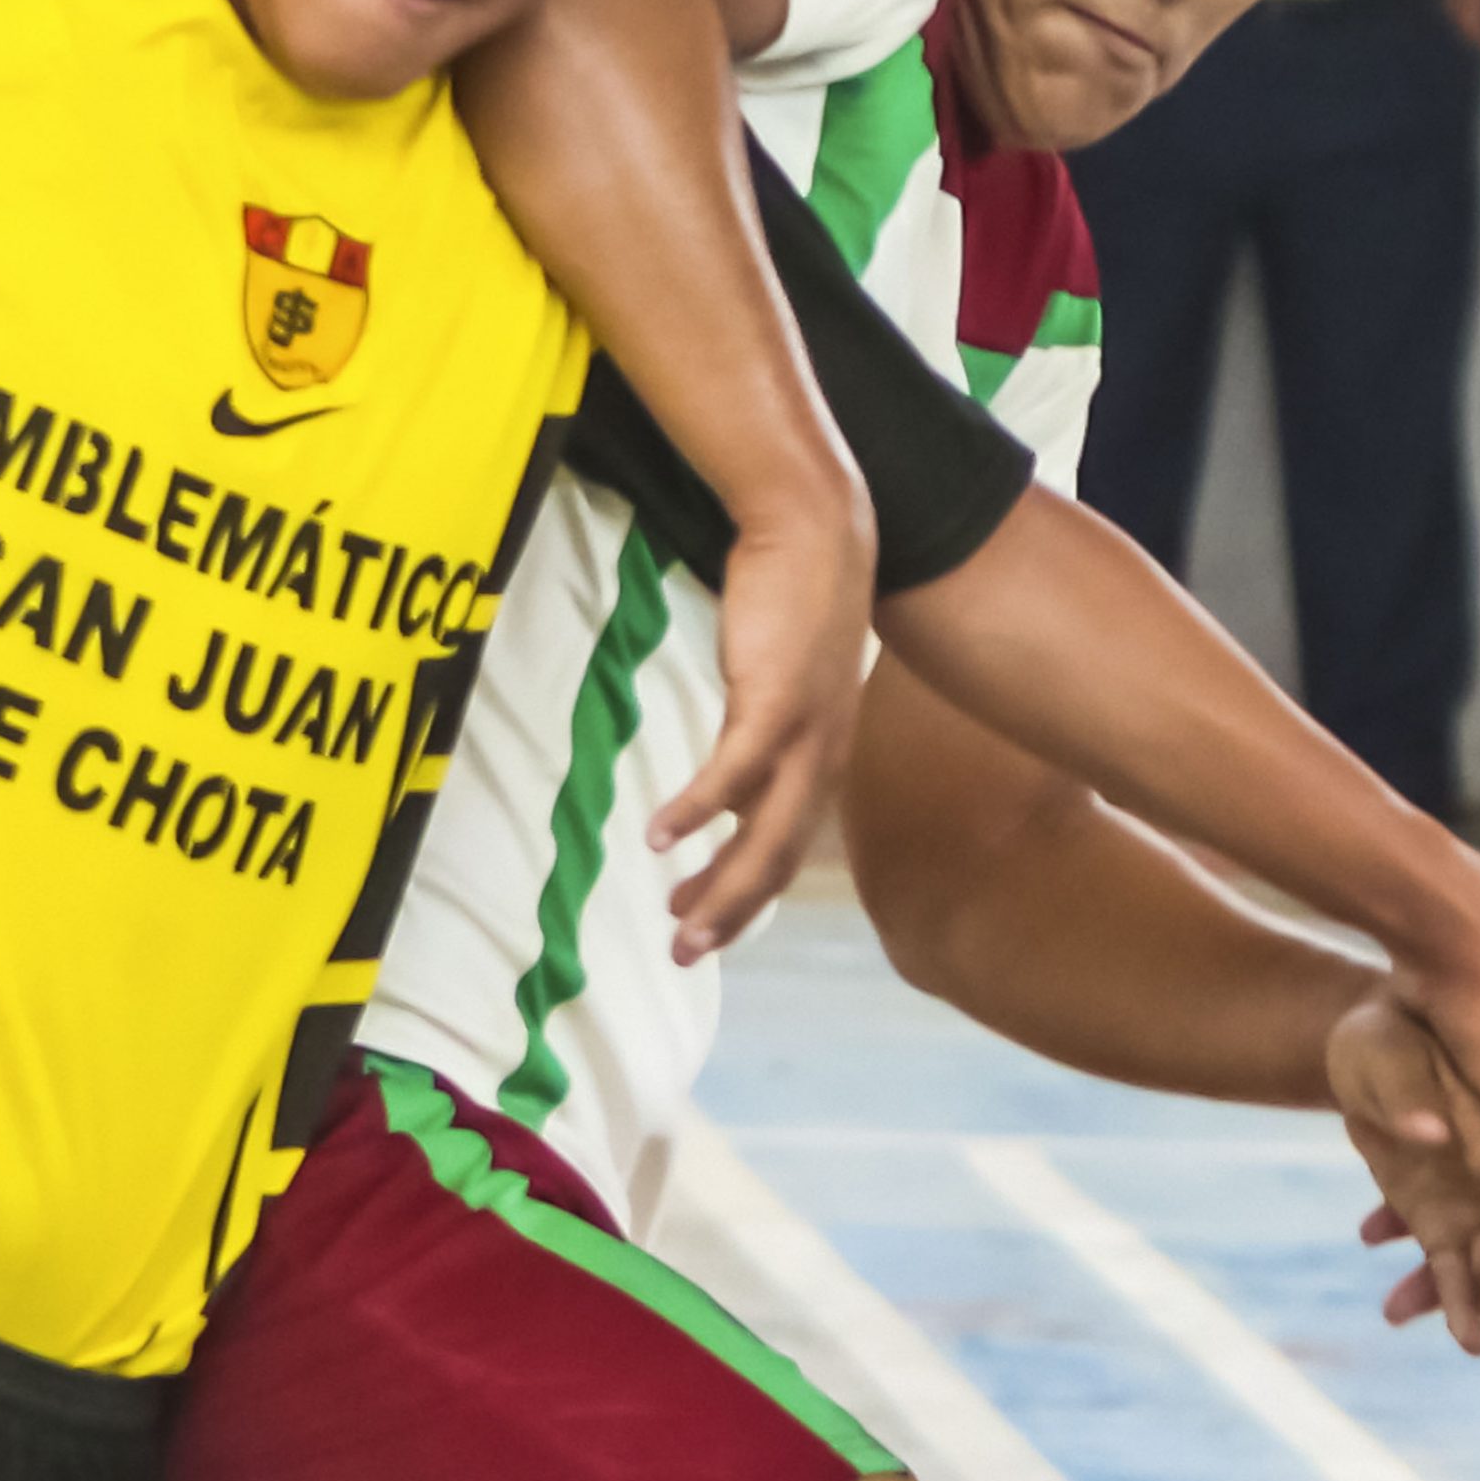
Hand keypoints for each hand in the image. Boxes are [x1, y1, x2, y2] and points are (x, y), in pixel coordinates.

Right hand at [648, 484, 873, 959]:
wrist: (817, 527)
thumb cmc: (792, 595)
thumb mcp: (780, 675)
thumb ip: (759, 721)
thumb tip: (731, 761)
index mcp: (821, 753)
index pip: (784, 844)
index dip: (742, 891)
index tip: (698, 920)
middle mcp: (821, 754)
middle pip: (777, 856)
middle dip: (730, 911)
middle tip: (686, 954)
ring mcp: (804, 731)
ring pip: (763, 832)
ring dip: (718, 883)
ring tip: (676, 921)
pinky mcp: (775, 698)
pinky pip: (732, 772)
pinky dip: (695, 811)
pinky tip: (658, 838)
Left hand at [1328, 990, 1479, 1369]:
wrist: (1451, 944)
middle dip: (1446, 1267)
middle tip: (1399, 1312)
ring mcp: (1475, 1110)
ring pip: (1447, 1195)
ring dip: (1416, 1232)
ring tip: (1377, 1259)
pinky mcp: (1433, 1090)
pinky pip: (1417, 1165)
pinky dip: (1396, 1191)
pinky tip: (1370, 1220)